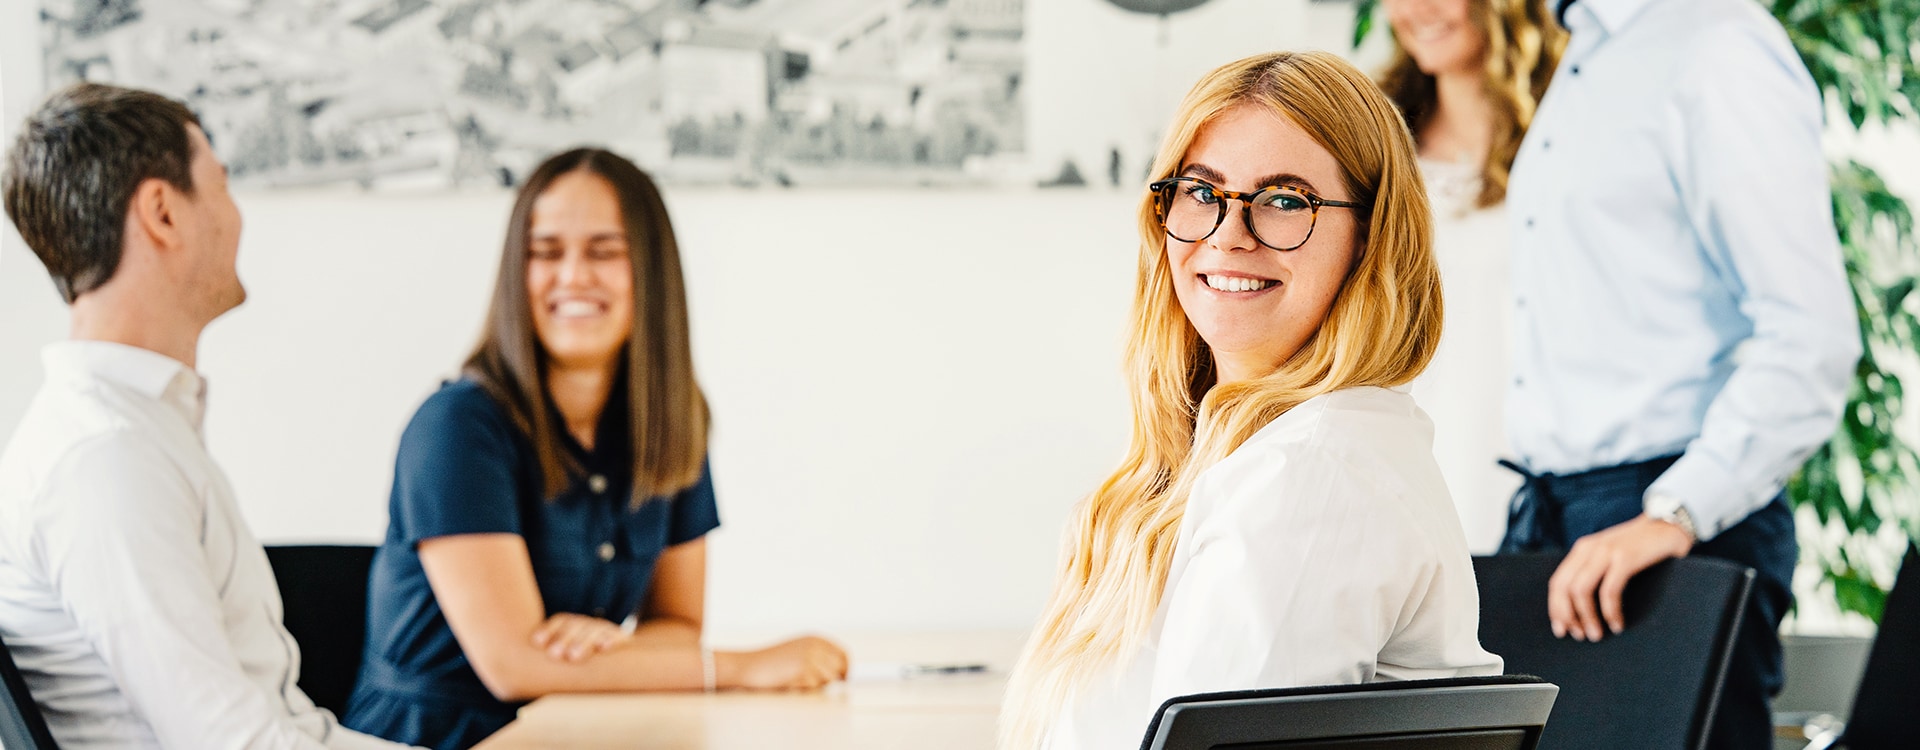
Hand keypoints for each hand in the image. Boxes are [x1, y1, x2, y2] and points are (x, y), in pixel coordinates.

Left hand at [530, 613, 629, 661]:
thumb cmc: (578, 657)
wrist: (612, 652)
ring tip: (573, 657)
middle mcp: (587, 625)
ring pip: (593, 630)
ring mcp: (604, 630)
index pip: (561, 621)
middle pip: (575, 625)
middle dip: (564, 639)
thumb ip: (549, 654)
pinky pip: (616, 636)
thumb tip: (519, 665)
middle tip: (554, 655)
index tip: (537, 643)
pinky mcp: (621, 638)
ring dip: (582, 642)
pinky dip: (610, 640)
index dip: (549, 630)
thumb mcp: (563, 653)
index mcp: (572, 625)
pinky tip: (603, 648)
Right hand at [724, 636, 848, 689]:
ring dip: (815, 685)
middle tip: (813, 684)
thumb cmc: (772, 663)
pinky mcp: (803, 670)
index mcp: (816, 638)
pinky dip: (803, 689)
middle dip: (831, 680)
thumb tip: (842, 675)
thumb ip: (819, 657)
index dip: (846, 670)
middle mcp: (816, 645)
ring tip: (796, 681)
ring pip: (828, 680)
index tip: (842, 681)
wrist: (748, 665)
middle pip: (840, 668)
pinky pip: (814, 687)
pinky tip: (789, 683)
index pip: (844, 654)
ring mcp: (810, 656)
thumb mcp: (798, 651)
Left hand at [1548, 514, 1693, 641]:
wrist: (1668, 524)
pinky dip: (1610, 611)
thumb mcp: (1609, 556)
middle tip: (1579, 636)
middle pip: (1564, 588)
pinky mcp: (1625, 558)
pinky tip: (1616, 624)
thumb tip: (1580, 608)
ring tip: (1596, 634)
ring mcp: (1606, 552)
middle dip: (1568, 615)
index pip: (1557, 582)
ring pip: (1581, 590)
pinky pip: (1609, 591)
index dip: (1556, 608)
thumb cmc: (1640, 547)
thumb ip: (1594, 571)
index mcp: (1582, 550)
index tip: (1561, 630)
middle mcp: (1589, 549)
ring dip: (1587, 617)